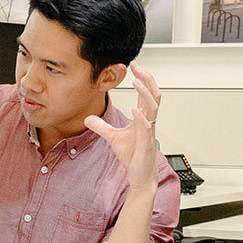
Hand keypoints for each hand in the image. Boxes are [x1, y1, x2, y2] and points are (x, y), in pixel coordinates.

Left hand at [84, 64, 161, 188]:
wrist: (140, 176)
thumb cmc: (134, 156)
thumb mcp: (113, 138)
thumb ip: (102, 127)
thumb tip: (87, 118)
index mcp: (143, 118)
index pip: (146, 93)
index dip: (142, 78)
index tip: (134, 66)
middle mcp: (148, 122)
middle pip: (154, 95)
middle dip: (147, 79)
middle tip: (138, 67)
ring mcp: (149, 132)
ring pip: (153, 108)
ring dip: (145, 93)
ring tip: (136, 82)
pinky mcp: (146, 144)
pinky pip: (146, 128)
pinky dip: (141, 117)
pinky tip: (135, 109)